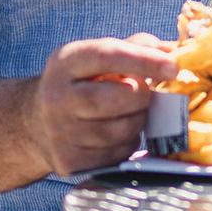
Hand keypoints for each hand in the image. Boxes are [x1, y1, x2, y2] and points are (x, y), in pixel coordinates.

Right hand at [22, 37, 178, 176]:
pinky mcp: (70, 162)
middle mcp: (57, 97)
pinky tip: (119, 133)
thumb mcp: (99, 56)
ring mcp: (60, 133)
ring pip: (121, 130)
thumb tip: (175, 52)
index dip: (145, 60)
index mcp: (65, 62)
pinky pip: (117, 154)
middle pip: (118, 97)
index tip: (173, 67)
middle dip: (143, 96)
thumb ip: (137, 48)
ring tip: (132, 112)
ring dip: (138, 121)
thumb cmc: (83, 83)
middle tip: (146, 94)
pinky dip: (128, 143)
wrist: (36, 124)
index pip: (108, 55)